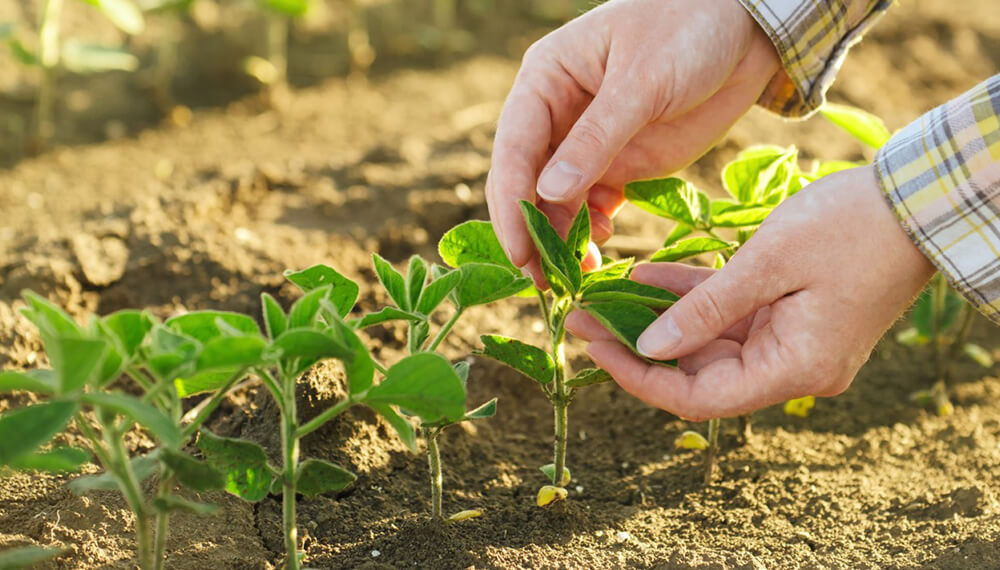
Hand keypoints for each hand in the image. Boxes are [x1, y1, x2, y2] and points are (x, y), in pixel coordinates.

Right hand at [486, 0, 779, 282]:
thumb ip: (597, 138)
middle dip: (532, 231)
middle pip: (527, 182)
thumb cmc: (689, 29)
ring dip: (561, 240)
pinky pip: (591, 208)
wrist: (750, 31)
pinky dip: (591, 233)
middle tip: (543, 281)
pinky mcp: (619, 165)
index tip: (521, 250)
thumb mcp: (643, 81)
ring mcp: (587, 144)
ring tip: (577, 276)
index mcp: (546, 80)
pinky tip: (601, 250)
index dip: (512, 203)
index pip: (514, 148)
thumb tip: (549, 192)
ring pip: (557, 202)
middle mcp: (556, 116)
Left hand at [566, 166, 935, 419]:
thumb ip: (705, 309)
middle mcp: (792, 366)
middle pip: (699, 371)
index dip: (641, 379)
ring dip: (658, 319)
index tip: (593, 349)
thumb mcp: (768, 264)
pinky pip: (728, 313)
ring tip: (600, 296)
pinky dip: (690, 297)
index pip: (700, 398)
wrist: (917, 199)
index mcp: (795, 368)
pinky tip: (643, 277)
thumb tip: (649, 347)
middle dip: (638, 344)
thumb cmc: (851, 227)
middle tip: (581, 316)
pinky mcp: (789, 313)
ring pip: (708, 341)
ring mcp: (791, 340)